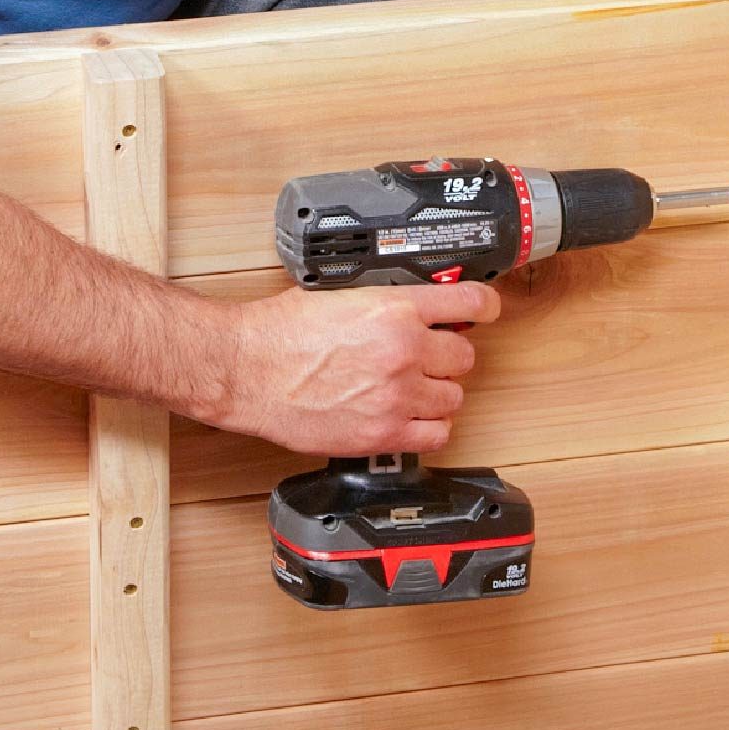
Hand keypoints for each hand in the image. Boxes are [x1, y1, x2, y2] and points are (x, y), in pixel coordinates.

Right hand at [208, 281, 501, 455]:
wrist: (245, 370)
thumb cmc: (279, 332)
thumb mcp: (339, 295)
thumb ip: (385, 302)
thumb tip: (416, 306)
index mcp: (394, 310)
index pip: (470, 304)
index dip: (482, 308)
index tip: (483, 313)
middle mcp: (404, 352)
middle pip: (465, 357)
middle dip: (447, 356)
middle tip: (426, 357)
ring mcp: (397, 396)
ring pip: (454, 397)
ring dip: (437, 393)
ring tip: (410, 389)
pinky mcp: (384, 434)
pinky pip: (437, 435)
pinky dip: (428, 427)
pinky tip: (409, 417)